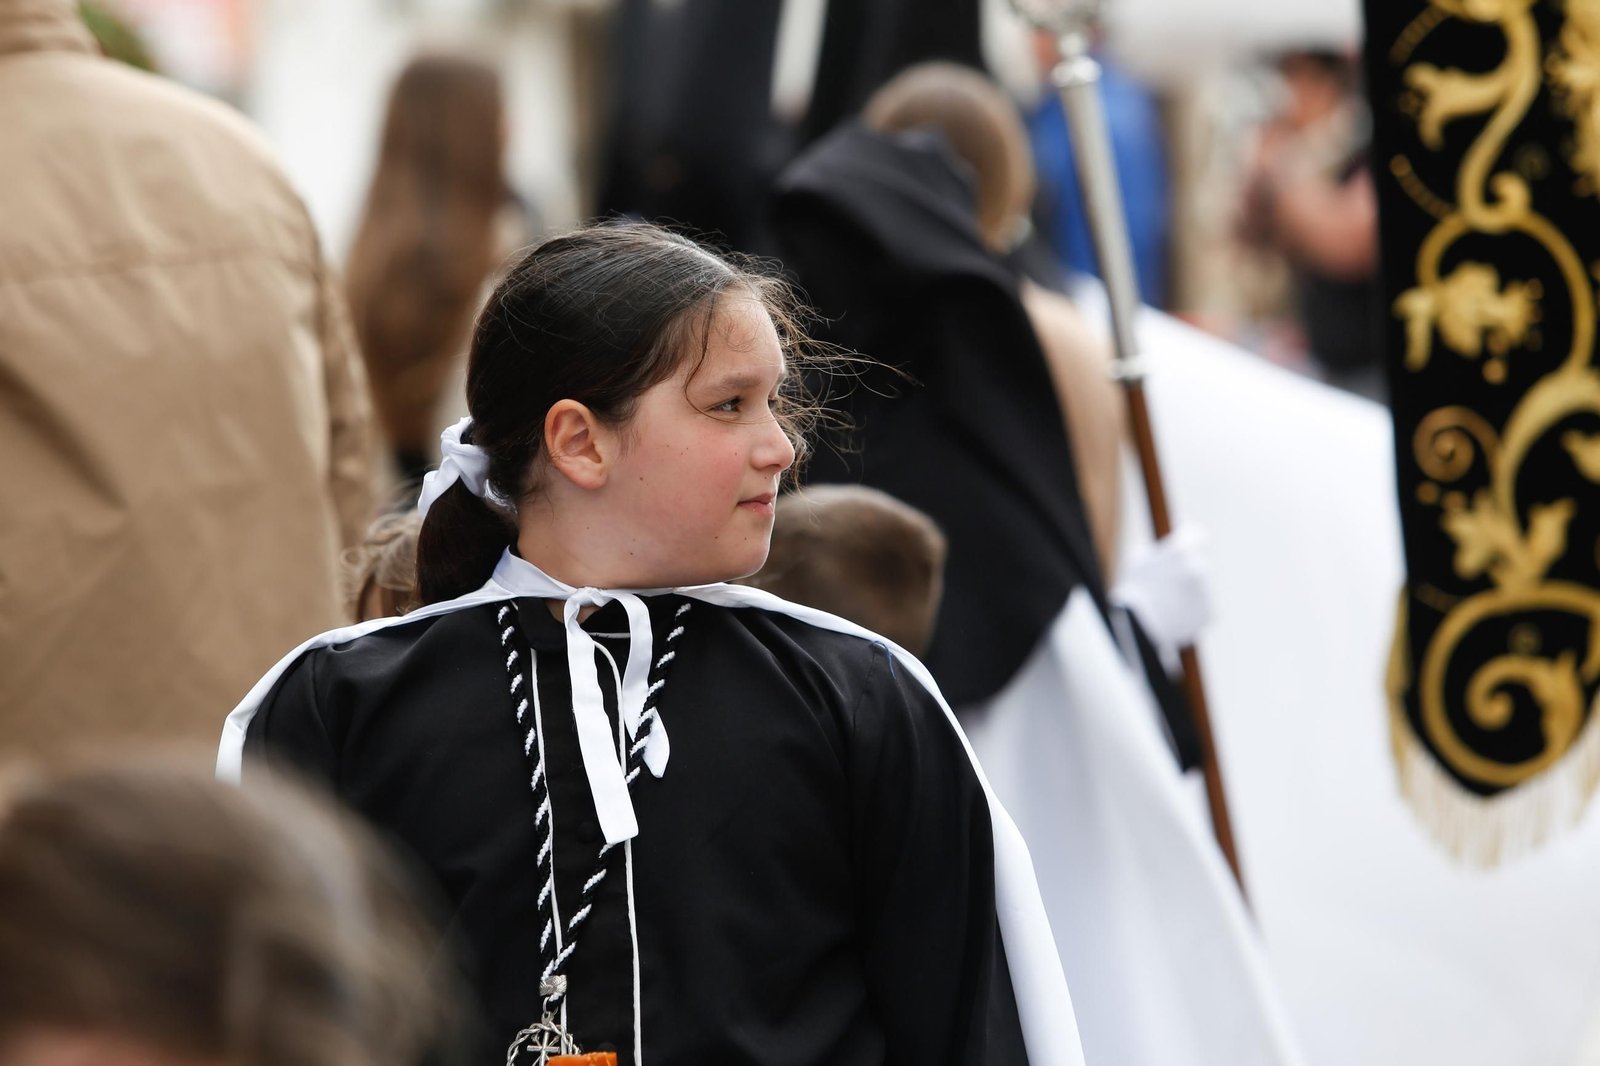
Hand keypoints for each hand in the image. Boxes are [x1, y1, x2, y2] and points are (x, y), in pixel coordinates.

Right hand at [1112, 525, 1211, 653]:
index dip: (1191, 539)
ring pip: (1198, 588)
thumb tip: (1168, 547)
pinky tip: (1171, 615)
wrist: (1139, 627)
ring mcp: (1206, 591)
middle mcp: (1199, 567)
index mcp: (1182, 550)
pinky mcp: (1208, 612)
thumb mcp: (1138, 560)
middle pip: (1198, 564)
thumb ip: (1159, 550)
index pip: (1198, 535)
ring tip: (1165, 603)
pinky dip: (1188, 611)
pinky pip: (1199, 608)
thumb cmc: (1133, 590)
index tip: (1188, 544)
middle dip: (1185, 570)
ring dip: (1186, 592)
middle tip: (1167, 583)